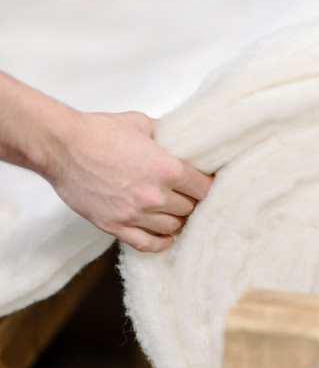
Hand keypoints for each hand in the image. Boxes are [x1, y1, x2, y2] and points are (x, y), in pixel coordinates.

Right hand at [48, 111, 212, 251]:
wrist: (61, 146)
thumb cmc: (98, 131)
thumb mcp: (141, 123)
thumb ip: (166, 134)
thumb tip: (183, 138)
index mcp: (166, 168)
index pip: (204, 188)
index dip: (207, 186)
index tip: (204, 184)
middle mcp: (154, 195)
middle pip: (190, 209)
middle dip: (191, 201)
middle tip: (187, 196)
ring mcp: (134, 214)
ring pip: (172, 227)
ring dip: (176, 220)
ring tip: (174, 212)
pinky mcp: (115, 226)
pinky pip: (147, 244)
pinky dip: (160, 243)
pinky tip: (166, 238)